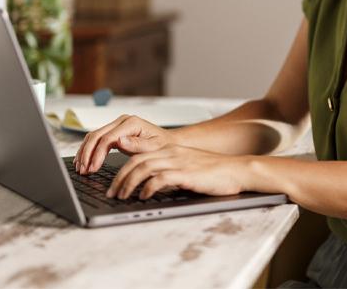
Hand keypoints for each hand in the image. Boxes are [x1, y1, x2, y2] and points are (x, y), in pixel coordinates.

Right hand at [74, 114, 173, 174]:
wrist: (167, 142)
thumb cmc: (162, 145)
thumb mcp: (153, 148)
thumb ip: (137, 145)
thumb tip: (120, 141)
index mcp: (131, 123)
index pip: (108, 138)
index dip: (97, 154)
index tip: (92, 168)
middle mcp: (122, 121)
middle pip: (97, 135)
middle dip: (87, 154)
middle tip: (83, 170)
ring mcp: (117, 125)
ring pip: (94, 136)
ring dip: (85, 152)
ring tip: (81, 169)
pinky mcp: (114, 131)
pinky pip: (97, 139)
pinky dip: (88, 150)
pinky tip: (84, 162)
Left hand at [106, 145, 250, 199]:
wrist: (236, 170)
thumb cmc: (212, 172)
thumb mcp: (185, 165)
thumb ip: (167, 168)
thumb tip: (148, 182)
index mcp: (170, 149)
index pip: (138, 153)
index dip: (121, 167)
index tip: (112, 182)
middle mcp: (171, 152)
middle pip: (136, 160)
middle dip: (119, 177)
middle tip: (111, 193)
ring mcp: (178, 162)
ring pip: (144, 168)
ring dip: (128, 183)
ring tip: (122, 196)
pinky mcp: (186, 174)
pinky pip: (160, 178)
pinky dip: (148, 188)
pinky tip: (143, 197)